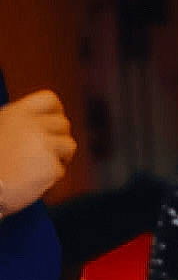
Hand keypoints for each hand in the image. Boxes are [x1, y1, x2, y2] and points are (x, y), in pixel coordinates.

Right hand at [0, 90, 75, 213]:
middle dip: (58, 139)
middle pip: (64, 125)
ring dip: (59, 157)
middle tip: (46, 152)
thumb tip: (44, 121)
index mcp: (18, 113)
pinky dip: (50, 177)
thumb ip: (21, 123)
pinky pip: (60, 170)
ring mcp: (44, 145)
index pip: (50, 100)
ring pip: (69, 146)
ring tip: (37, 166)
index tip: (52, 125)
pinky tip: (31, 179)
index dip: (55, 112)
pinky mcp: (50, 167)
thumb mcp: (1, 129)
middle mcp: (33, 125)